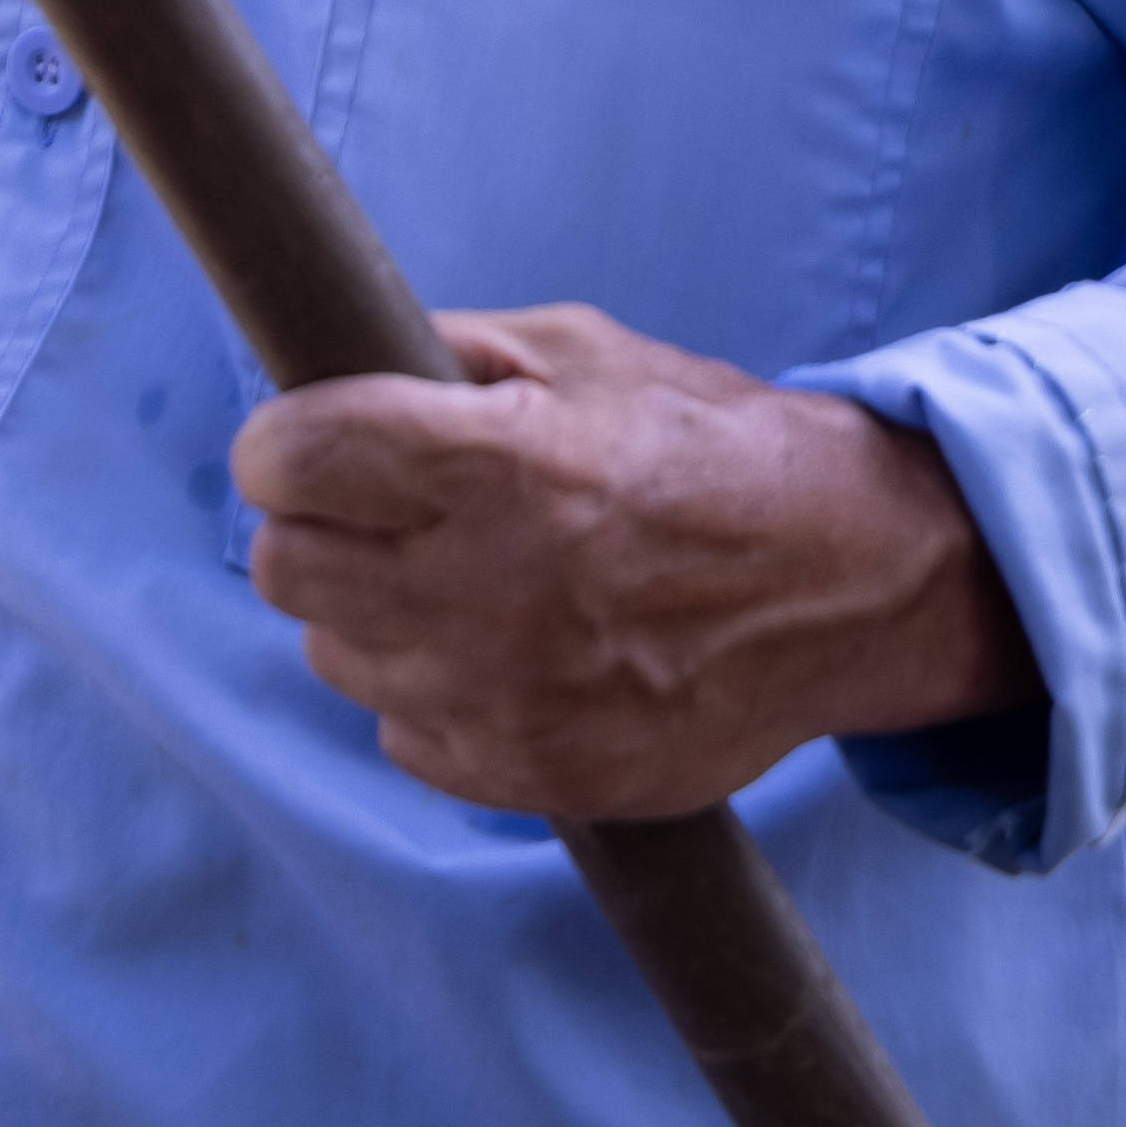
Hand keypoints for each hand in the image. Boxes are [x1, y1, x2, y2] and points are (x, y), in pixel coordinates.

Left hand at [236, 303, 1039, 822]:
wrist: (843, 581)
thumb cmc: (707, 447)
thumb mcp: (584, 353)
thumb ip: (448, 354)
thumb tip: (326, 360)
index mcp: (503, 462)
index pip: (291, 459)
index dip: (282, 441)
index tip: (300, 440)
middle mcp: (492, 588)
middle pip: (284, 565)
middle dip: (315, 523)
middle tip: (375, 505)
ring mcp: (507, 696)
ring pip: (334, 651)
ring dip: (371, 609)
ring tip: (460, 575)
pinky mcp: (529, 773)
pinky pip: (400, 731)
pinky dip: (429, 689)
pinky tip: (499, 646)